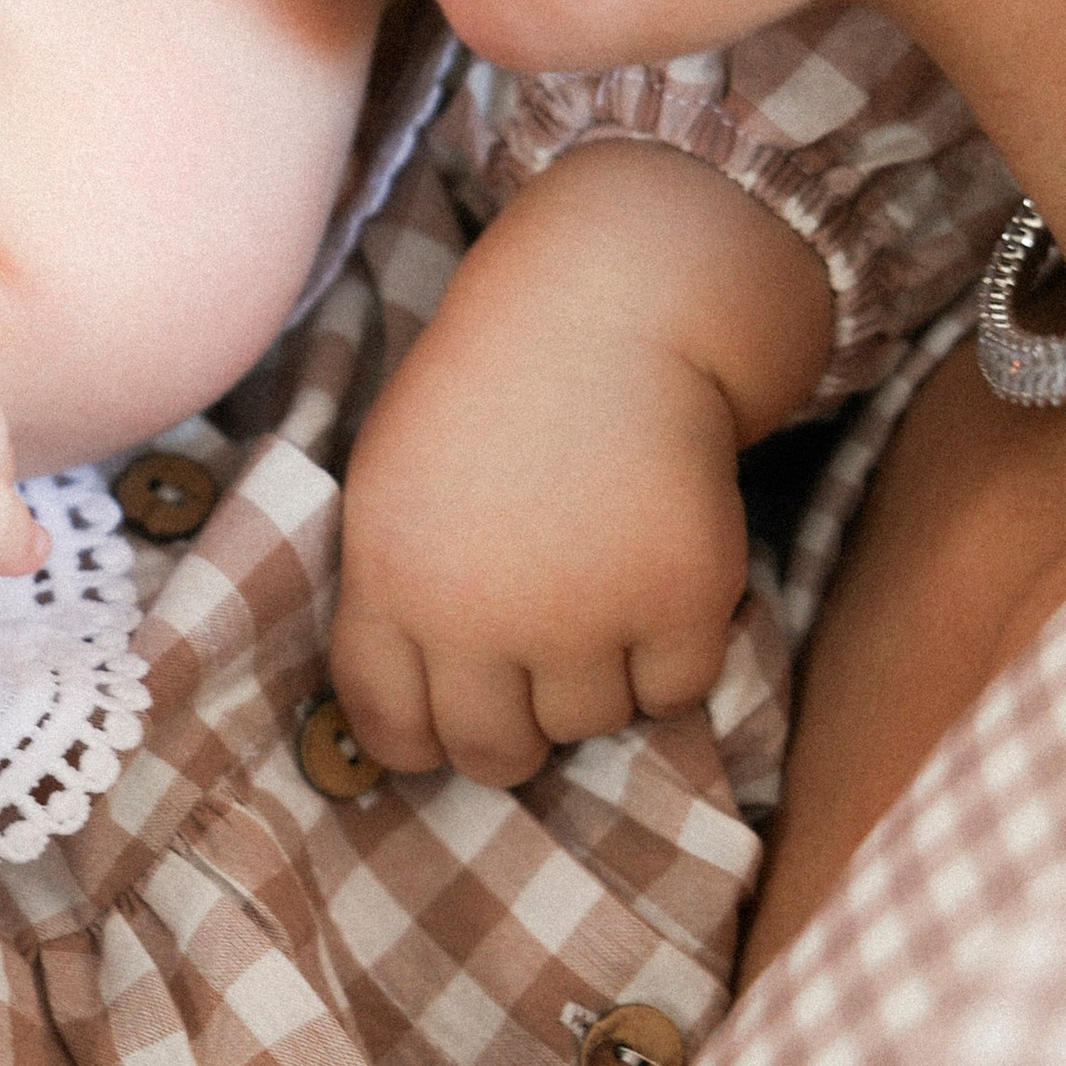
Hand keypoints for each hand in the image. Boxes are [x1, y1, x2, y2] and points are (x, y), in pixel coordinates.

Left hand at [334, 140, 830, 785]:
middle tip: (539, 669)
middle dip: (516, 730)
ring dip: (599, 679)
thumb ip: (394, 597)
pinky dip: (675, 654)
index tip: (452, 719)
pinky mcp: (678, 602)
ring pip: (588, 725)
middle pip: (492, 754)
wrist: (608, 311)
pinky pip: (675, 692)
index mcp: (388, 581)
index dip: (423, 740)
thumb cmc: (489, 396)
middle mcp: (475, 616)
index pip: (390, 730)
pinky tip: (657, 576)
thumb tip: (410, 726)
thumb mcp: (391, 486)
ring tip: (599, 582)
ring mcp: (581, 616)